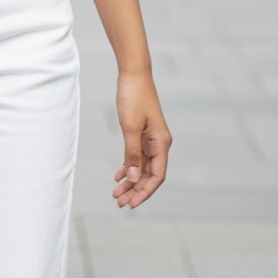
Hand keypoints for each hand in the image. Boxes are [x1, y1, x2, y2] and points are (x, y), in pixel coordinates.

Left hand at [112, 71, 170, 208]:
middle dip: (136, 190)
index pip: (157, 176)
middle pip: (149, 174)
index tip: (132, 203)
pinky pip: (137, 156)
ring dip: (131, 181)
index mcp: (161, 143)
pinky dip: (128, 166)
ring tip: (116, 193)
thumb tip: (134, 178)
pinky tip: (118, 175)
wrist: (133, 74)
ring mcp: (151, 139)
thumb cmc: (133, 97)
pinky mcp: (142, 133)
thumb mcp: (130, 126)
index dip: (145, 191)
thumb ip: (132, 153)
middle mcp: (159, 144)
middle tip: (119, 202)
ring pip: (142, 167)